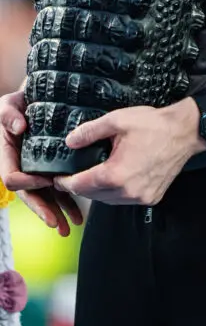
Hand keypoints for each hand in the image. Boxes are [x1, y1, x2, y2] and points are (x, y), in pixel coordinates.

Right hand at [0, 88, 82, 235]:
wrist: (38, 98)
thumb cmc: (21, 101)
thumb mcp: (9, 103)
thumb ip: (7, 114)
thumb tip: (18, 126)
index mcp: (8, 155)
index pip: (12, 177)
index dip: (27, 182)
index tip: (45, 180)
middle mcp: (22, 166)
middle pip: (30, 194)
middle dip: (42, 210)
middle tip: (55, 223)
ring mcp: (36, 170)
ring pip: (46, 196)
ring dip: (57, 212)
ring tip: (69, 227)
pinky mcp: (51, 169)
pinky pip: (58, 188)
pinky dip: (68, 202)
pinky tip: (77, 215)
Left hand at [52, 99, 205, 205]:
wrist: (186, 132)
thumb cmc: (155, 125)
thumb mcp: (117, 120)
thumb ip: (90, 132)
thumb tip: (70, 141)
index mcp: (115, 174)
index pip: (80, 186)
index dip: (66, 182)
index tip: (59, 178)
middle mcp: (127, 191)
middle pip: (93, 195)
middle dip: (81, 186)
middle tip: (75, 174)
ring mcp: (141, 197)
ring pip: (109, 200)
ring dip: (99, 191)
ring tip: (95, 175)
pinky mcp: (152, 198)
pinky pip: (125, 200)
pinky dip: (117, 192)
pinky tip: (117, 178)